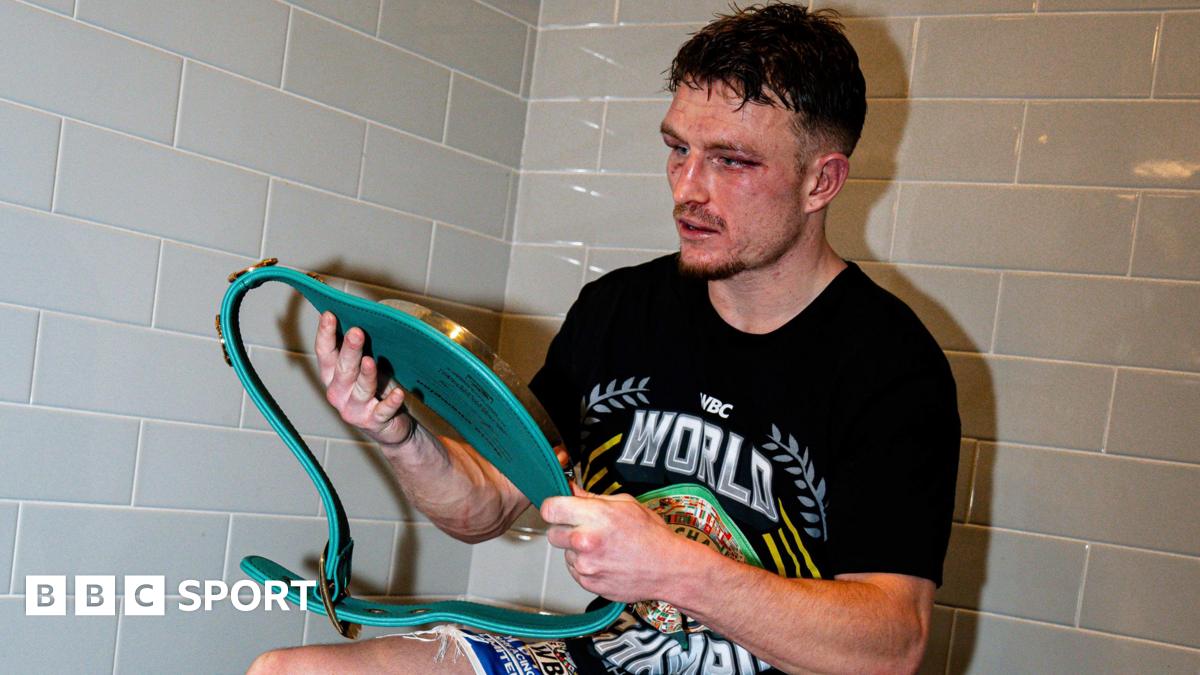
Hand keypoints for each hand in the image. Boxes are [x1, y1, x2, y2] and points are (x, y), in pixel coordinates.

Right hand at [315, 311, 414, 446]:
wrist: (390, 424)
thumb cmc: (377, 387)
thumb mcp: (366, 365)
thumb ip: (361, 348)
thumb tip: (368, 317)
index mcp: (332, 375)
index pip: (325, 353)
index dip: (325, 334)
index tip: (329, 314)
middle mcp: (338, 393)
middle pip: (342, 370)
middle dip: (349, 350)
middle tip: (356, 332)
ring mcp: (354, 409)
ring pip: (360, 389)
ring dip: (366, 375)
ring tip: (371, 361)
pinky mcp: (373, 422)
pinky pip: (382, 411)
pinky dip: (390, 402)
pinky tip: (398, 393)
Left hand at [541, 485, 683, 602]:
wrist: (668, 569)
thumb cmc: (652, 536)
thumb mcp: (625, 504)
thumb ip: (592, 498)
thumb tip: (571, 490)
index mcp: (594, 517)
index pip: (550, 509)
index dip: (554, 507)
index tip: (560, 508)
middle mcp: (585, 542)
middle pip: (552, 533)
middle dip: (565, 529)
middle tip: (585, 528)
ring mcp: (585, 566)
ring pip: (565, 553)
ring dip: (576, 549)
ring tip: (603, 547)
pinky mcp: (588, 584)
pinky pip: (575, 570)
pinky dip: (585, 565)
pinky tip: (606, 560)